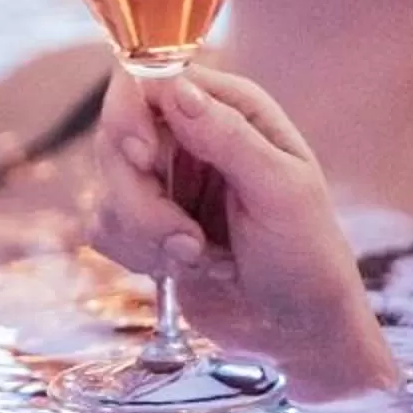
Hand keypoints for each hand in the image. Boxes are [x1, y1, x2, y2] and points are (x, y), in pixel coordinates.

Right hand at [87, 69, 398, 398]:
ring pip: (106, 189)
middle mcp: (190, 138)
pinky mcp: (143, 226)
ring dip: (146, 235)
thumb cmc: (307, 257)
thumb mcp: (281, 192)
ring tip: (200, 259)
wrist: (297, 331)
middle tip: (186, 239)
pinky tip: (186, 269)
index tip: (144, 158)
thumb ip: (228, 137)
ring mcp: (164, 183)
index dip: (130, 114)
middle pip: (115, 138)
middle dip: (140, 199)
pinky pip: (104, 228)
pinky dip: (139, 255)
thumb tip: (174, 86)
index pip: (149, 81)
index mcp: (230, 110)